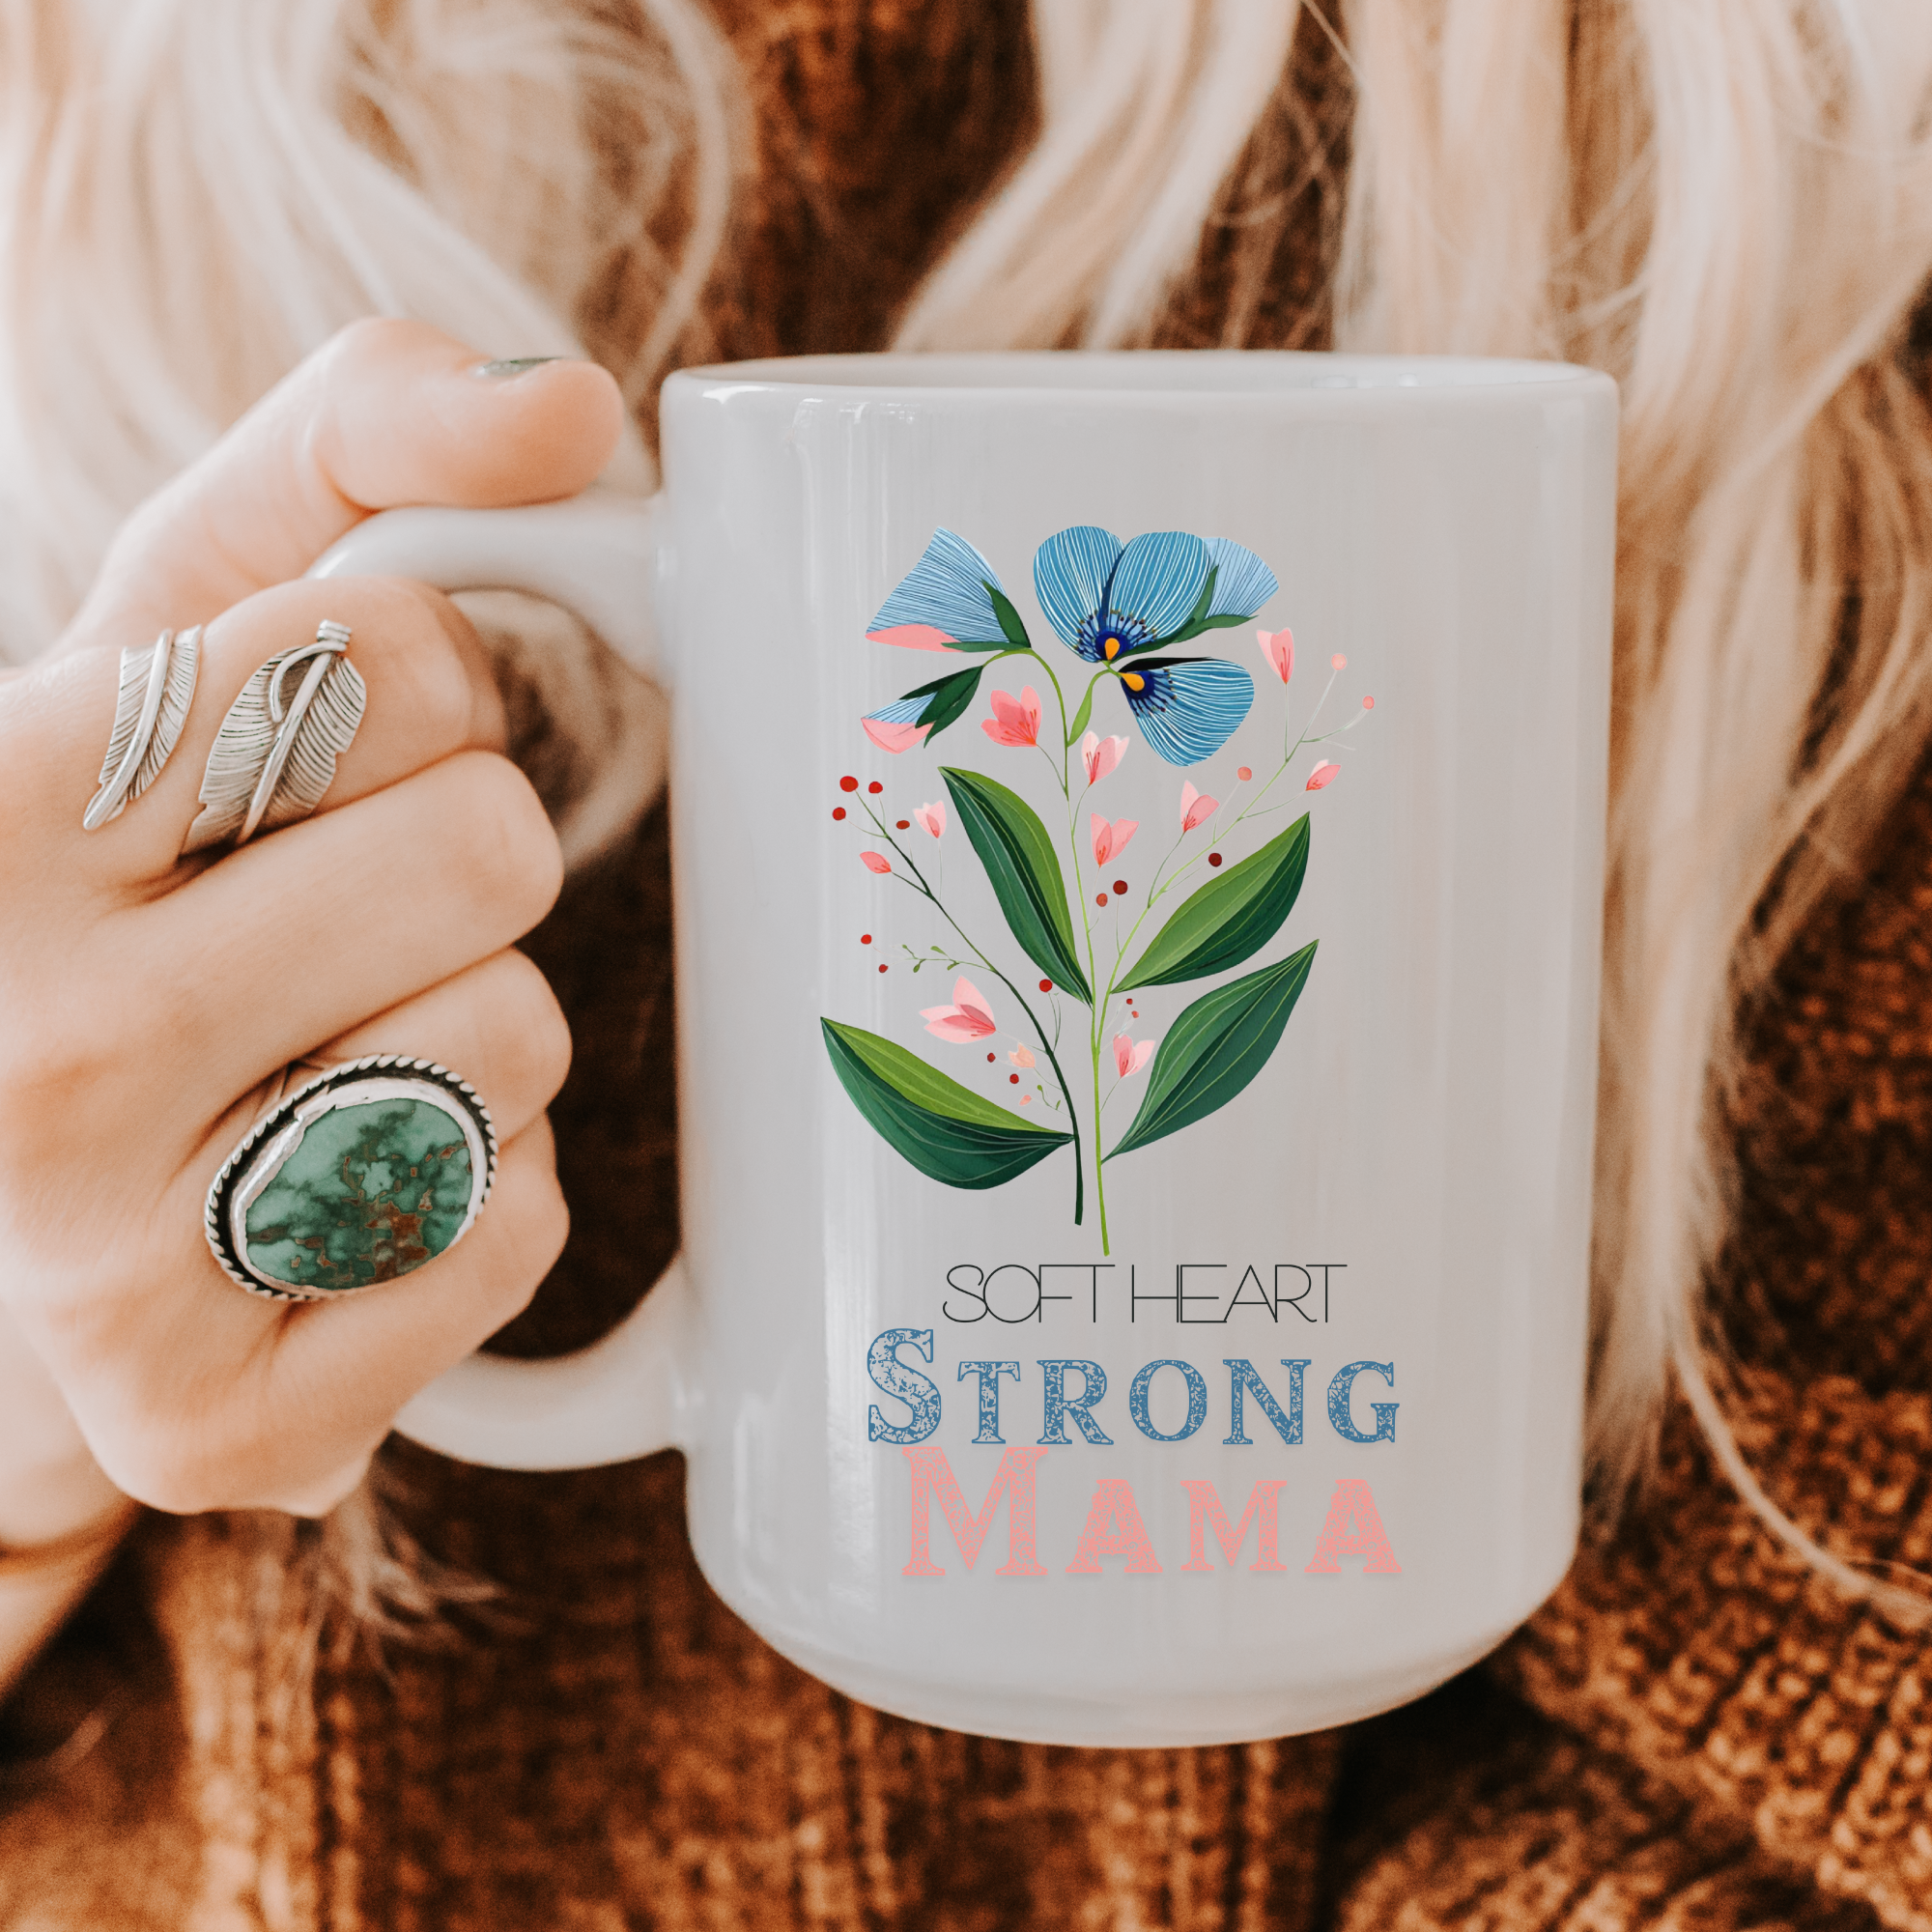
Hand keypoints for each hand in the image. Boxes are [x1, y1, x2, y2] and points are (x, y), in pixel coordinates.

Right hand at [0, 320, 625, 1516]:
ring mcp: (109, 1270)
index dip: (421, 689)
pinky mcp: (225, 1426)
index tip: (315, 754)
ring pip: (514, 1042)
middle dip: (458, 858)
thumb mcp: (183, 618)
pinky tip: (347, 1187)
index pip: (406, 653)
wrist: (11, 1159)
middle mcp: (18, 1047)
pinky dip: (482, 1193)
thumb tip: (574, 408)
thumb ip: (361, 445)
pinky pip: (517, 1231)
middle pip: (488, 849)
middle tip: (332, 911)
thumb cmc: (127, 863)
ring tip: (324, 1048)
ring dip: (471, 1027)